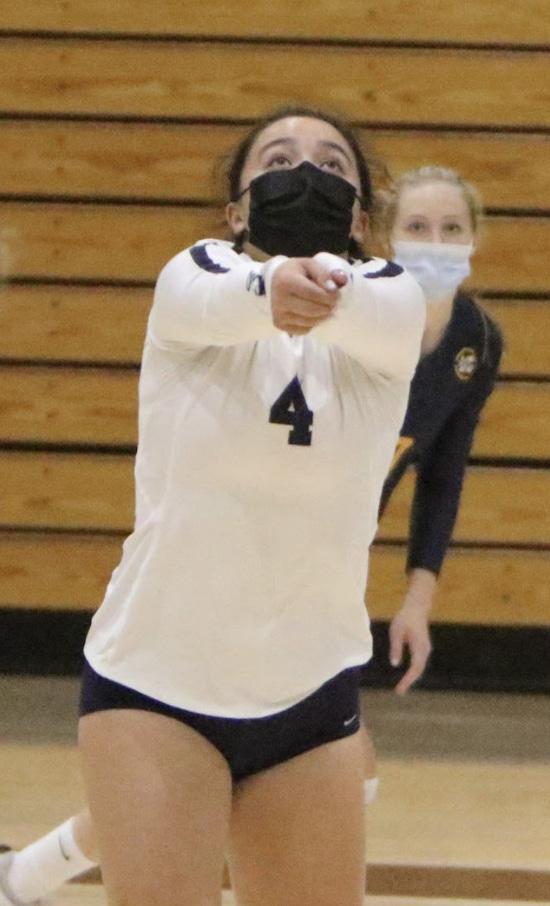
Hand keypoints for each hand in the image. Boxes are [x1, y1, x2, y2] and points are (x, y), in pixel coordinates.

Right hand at [270, 258, 347, 334]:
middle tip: (333, 303)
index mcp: (286, 281)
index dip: (330, 296)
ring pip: (310, 322)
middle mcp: (279, 299)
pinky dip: (313, 323)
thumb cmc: (296, 272)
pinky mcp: (279, 324)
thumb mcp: (310, 265)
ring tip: (325, 307)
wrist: (275, 281)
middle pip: (313, 310)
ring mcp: (278, 314)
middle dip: (328, 307)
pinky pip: (304, 330)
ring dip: (323, 316)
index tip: (337, 294)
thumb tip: (333, 289)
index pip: (314, 294)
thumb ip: (324, 274)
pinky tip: (312, 314)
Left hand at [389, 569, 434, 694]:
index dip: (408, 680)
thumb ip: (396, 648)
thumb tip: (395, 664)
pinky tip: (407, 677)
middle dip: (410, 682)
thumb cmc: (405, 618)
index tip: (400, 689)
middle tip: (399, 692)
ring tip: (401, 687)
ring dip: (412, 677)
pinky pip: (419, 663)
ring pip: (420, 668)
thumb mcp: (396, 631)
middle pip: (419, 670)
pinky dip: (413, 671)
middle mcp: (425, 650)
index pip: (415, 668)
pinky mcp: (423, 648)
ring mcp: (425, 649)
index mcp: (419, 646)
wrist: (417, 608)